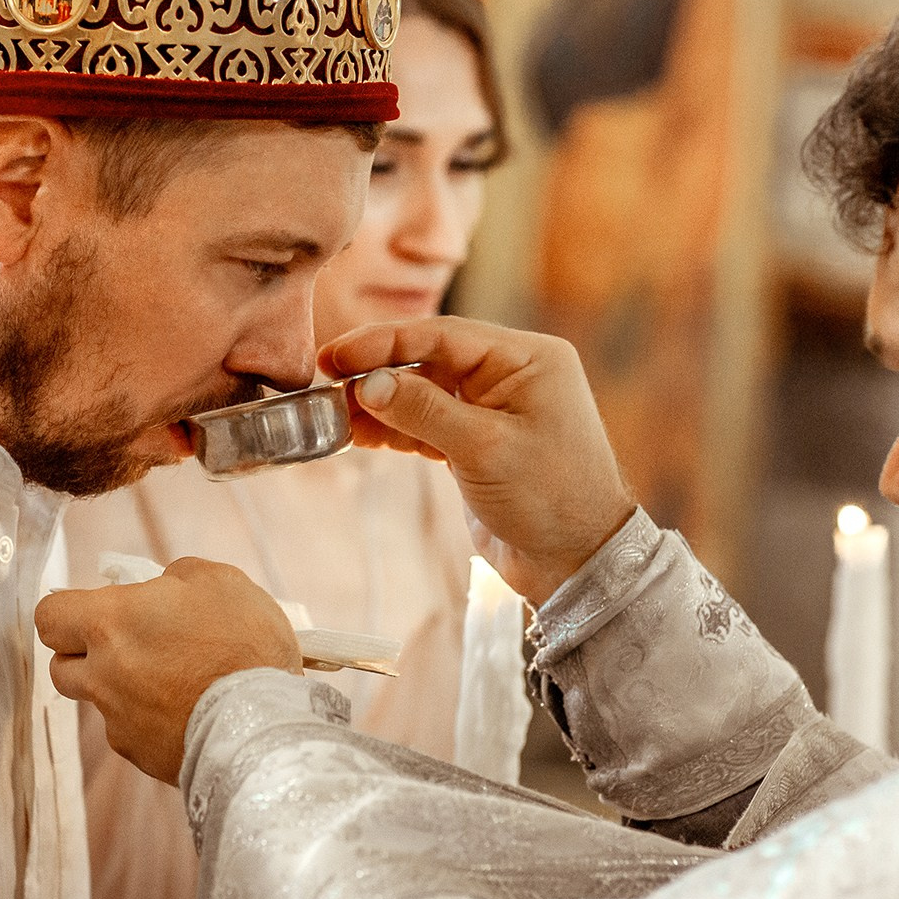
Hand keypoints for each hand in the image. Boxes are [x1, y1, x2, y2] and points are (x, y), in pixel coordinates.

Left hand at [36, 558, 303, 783]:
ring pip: (98, 702)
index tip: (96, 609)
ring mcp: (119, 720)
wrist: (267, 723)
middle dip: (84, 653)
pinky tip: (188, 711)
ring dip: (119, 689)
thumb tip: (160, 589)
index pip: (49, 617)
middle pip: (60, 665)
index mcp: (111, 623)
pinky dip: (150, 721)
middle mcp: (103, 675)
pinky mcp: (140, 754)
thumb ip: (175, 577)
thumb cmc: (244, 643)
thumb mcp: (219, 580)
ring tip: (169, 681)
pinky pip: (131, 732)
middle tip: (130, 644)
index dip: (68, 611)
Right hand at [322, 316, 636, 603]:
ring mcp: (491, 409)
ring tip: (331, 413)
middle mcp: (510, 375)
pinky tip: (356, 433)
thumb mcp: (484, 449)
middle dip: (376, 371)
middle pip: (428, 359)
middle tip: (323, 379)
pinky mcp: (475, 443)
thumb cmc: (551, 499)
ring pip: (421, 393)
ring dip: (378, 403)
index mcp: (527, 359)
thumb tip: (368, 383)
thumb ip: (424, 411)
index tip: (338, 354)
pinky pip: (425, 423)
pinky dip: (392, 429)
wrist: (576, 563)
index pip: (444, 335)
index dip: (385, 342)